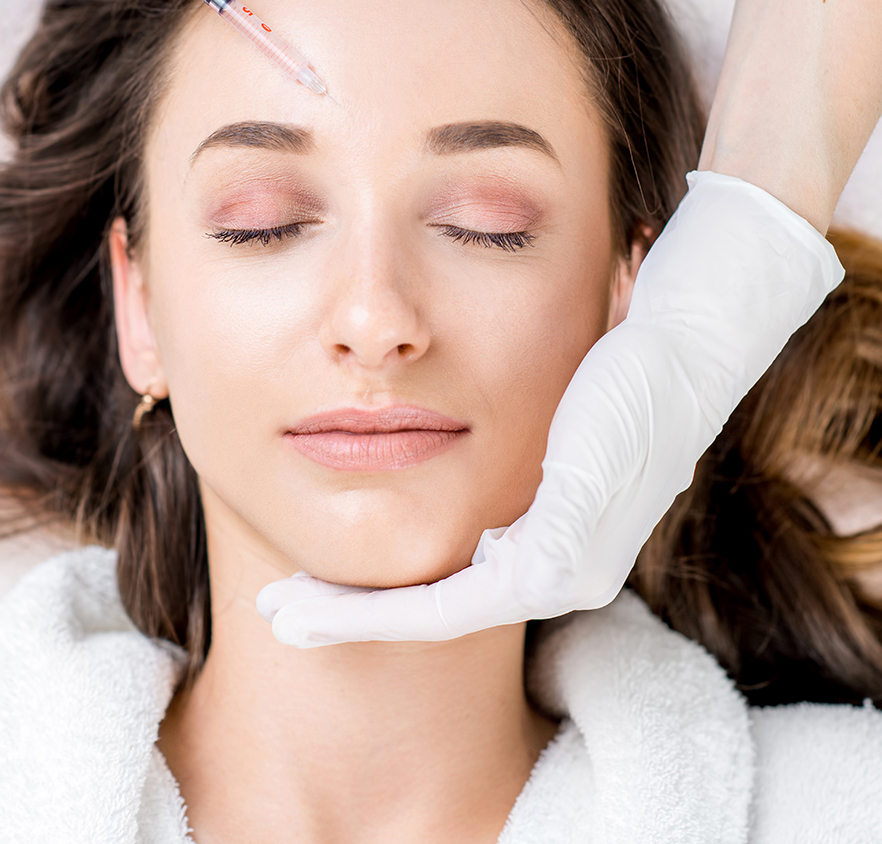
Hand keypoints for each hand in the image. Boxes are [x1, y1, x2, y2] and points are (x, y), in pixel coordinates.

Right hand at [256, 172, 844, 645]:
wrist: (676, 341)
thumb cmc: (604, 360)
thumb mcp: (525, 402)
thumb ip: (478, 426)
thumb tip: (419, 406)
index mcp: (550, 542)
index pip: (449, 587)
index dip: (373, 593)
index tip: (310, 584)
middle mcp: (558, 575)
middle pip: (434, 614)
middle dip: (348, 616)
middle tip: (282, 613)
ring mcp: (562, 577)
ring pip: (435, 618)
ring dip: (352, 617)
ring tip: (286, 611)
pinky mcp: (557, 560)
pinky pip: (454, 603)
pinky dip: (383, 607)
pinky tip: (326, 600)